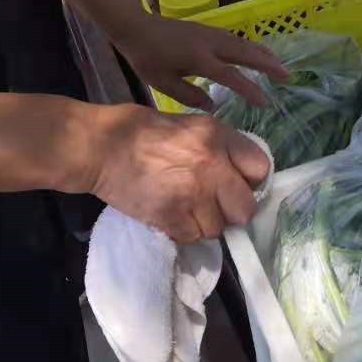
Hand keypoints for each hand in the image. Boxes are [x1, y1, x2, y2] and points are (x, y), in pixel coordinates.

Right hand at [88, 105, 272, 242]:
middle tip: (214, 205)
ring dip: (204, 223)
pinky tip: (170, 215)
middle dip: (232, 210)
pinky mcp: (171, 216)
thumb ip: (219, 146)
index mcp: (217, 136)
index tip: (238, 185)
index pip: (260, 168)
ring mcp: (192, 194)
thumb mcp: (190, 124)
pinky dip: (183, 232)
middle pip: (245, 208)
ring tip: (184, 208)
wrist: (101, 146)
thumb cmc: (142, 130)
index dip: (250, 181)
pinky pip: (192, 237)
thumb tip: (238, 172)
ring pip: (217, 228)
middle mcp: (212, 165)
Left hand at [108, 12, 286, 111]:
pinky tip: (256, 53)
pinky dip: (251, 47)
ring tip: (279, 65)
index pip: (231, 76)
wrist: (136, 27)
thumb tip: (213, 105)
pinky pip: (236, 39)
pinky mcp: (208, 30)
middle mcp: (210, 44)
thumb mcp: (163, 84)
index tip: (266, 102)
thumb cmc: (147, 58)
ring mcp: (211, 34)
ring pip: (243, 43)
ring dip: (263, 53)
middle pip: (246, 53)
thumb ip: (189, 96)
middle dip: (268, 64)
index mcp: (199, 59)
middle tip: (287, 76)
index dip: (250, 89)